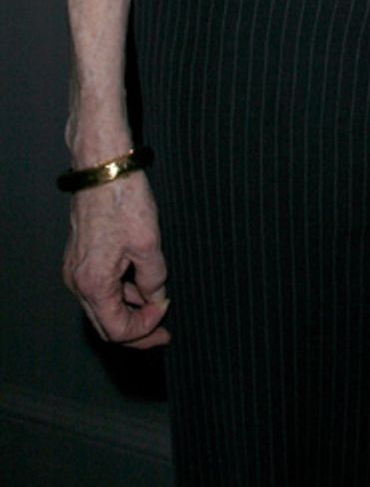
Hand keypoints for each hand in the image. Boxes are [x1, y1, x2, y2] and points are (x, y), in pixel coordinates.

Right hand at [63, 169, 169, 347]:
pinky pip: (99, 287)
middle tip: (162, 331)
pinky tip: (141, 284)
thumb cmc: (123, 200)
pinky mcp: (79, 257)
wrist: (102, 167)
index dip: (144, 328)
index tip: (166, 312)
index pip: (116, 330)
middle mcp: (77, 282)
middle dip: (135, 330)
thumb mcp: (148, 243)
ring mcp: (75, 270)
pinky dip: (120, 292)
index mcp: (93, 284)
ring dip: (129, 310)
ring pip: (102, 306)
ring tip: (157, 304)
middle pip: (105, 325)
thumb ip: (154, 278)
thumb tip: (156, 297)